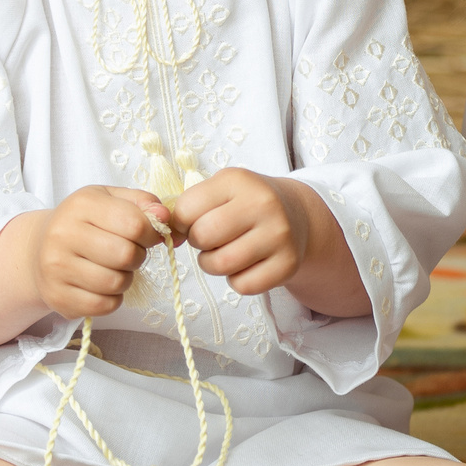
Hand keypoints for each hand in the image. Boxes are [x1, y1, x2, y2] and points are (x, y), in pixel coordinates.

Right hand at [31, 186, 172, 319]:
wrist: (37, 249)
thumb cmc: (83, 223)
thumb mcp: (110, 200)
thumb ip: (142, 203)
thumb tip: (165, 217)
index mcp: (81, 205)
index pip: (133, 223)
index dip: (151, 232)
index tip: (149, 235)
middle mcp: (63, 234)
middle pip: (126, 255)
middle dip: (137, 256)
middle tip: (129, 253)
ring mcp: (56, 268)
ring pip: (116, 283)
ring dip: (126, 278)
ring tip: (115, 268)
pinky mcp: (57, 297)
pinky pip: (104, 306)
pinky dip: (113, 298)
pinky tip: (103, 286)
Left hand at [173, 170, 372, 318]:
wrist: (297, 215)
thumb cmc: (247, 204)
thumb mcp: (222, 190)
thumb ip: (190, 205)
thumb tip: (167, 233)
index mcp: (238, 180)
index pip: (187, 209)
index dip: (182, 222)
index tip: (195, 221)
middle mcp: (263, 204)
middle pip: (203, 237)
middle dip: (199, 243)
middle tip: (212, 239)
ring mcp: (279, 235)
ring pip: (221, 265)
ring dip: (214, 264)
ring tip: (225, 252)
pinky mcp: (288, 263)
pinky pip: (243, 285)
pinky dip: (237, 280)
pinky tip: (246, 265)